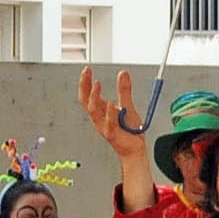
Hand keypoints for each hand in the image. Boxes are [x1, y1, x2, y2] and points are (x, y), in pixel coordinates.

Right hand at [77, 66, 153, 183]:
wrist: (134, 149)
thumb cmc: (128, 130)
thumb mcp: (127, 105)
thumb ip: (124, 90)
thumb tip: (123, 72)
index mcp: (101, 110)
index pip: (87, 94)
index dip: (85, 81)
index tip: (87, 69)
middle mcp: (99, 118)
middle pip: (85, 100)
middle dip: (84, 85)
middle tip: (86, 72)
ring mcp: (104, 126)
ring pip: (93, 111)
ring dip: (94, 96)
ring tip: (97, 84)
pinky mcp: (112, 134)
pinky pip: (108, 124)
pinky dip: (109, 114)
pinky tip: (111, 104)